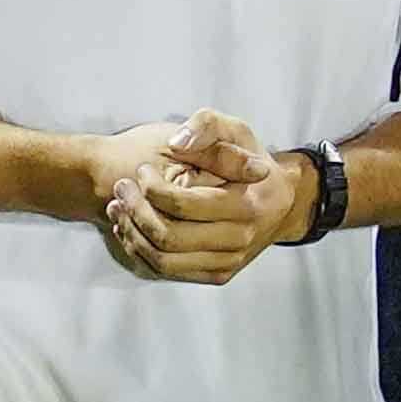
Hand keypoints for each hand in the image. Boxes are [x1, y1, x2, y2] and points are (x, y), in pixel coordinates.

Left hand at [90, 113, 288, 285]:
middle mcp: (239, 239)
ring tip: (119, 207)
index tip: (142, 170)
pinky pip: (169, 271)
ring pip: (164, 261)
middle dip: (135, 211)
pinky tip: (131, 227)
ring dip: (132, 234)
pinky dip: (141, 251)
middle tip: (122, 188)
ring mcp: (228, 262)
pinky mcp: (217, 274)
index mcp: (246, 205)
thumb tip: (177, 142)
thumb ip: (206, 126)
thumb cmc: (251, 160)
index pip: (183, 206)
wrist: (281, 202)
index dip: (152, 188)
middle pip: (168, 238)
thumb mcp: (236, 131)